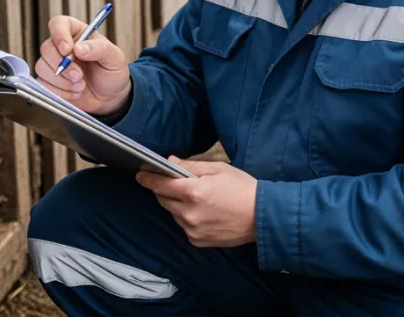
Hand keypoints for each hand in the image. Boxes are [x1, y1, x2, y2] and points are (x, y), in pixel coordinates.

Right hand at [35, 16, 131, 115]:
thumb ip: (100, 49)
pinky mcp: (48, 82)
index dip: (59, 35)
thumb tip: (79, 48)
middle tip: (79, 75)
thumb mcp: (115, 58)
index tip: (68, 50)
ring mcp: (53, 65)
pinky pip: (43, 85)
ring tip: (81, 85)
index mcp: (78, 34)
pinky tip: (75, 93)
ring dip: (62, 81)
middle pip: (46, 48)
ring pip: (42, 67)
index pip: (58, 24)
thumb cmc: (112, 73)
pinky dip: (60, 92)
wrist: (110, 97)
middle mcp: (62, 47)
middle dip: (62, 65)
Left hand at [136, 157, 257, 247]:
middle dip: (164, 189)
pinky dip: (187, 217)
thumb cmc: (243, 189)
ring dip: (176, 204)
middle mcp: (189, 213)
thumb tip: (170, 162)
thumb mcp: (219, 169)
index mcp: (194, 191)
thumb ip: (191, 166)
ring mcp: (192, 229)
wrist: (262, 216)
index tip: (141, 173)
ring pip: (173, 213)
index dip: (148, 178)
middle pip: (163, 199)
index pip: (161, 184)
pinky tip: (203, 212)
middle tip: (173, 182)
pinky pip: (183, 225)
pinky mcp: (197, 240)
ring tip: (196, 198)